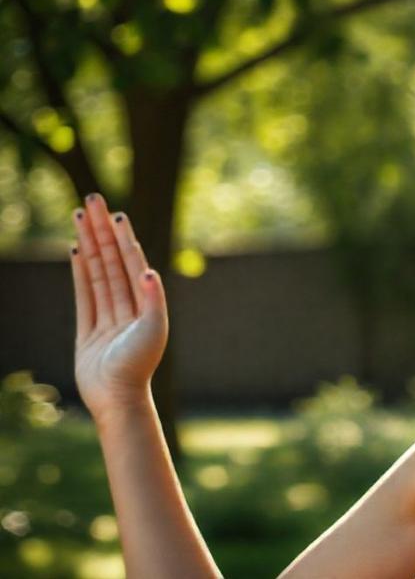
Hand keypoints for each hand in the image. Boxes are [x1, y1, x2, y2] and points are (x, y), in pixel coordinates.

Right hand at [69, 192, 168, 419]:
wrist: (117, 399)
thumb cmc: (138, 366)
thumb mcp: (152, 331)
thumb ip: (152, 301)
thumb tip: (148, 271)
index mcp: (146, 304)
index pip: (131, 262)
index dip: (123, 238)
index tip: (115, 214)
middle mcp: (128, 306)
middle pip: (112, 260)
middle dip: (102, 231)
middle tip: (92, 201)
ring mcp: (108, 316)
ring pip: (97, 273)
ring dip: (89, 245)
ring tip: (80, 218)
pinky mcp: (89, 330)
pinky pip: (84, 295)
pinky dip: (81, 273)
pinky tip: (76, 251)